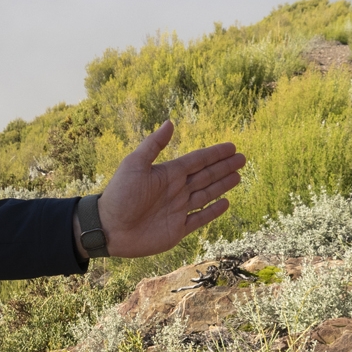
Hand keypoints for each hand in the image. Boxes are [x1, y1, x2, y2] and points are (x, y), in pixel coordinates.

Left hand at [73, 120, 245, 257]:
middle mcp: (175, 190)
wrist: (108, 228)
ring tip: (238, 176)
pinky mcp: (177, 229)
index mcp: (167, 174)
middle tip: (242, 159)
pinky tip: (225, 202)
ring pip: (206, 195)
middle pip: (206, 176)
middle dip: (224, 167)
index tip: (231, 147)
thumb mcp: (134, 164)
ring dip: (222, 186)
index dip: (215, 154)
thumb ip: (154, 145)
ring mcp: (178, 210)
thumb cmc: (119, 195)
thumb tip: (170, 122)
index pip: (197, 160)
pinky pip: (200, 218)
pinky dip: (213, 211)